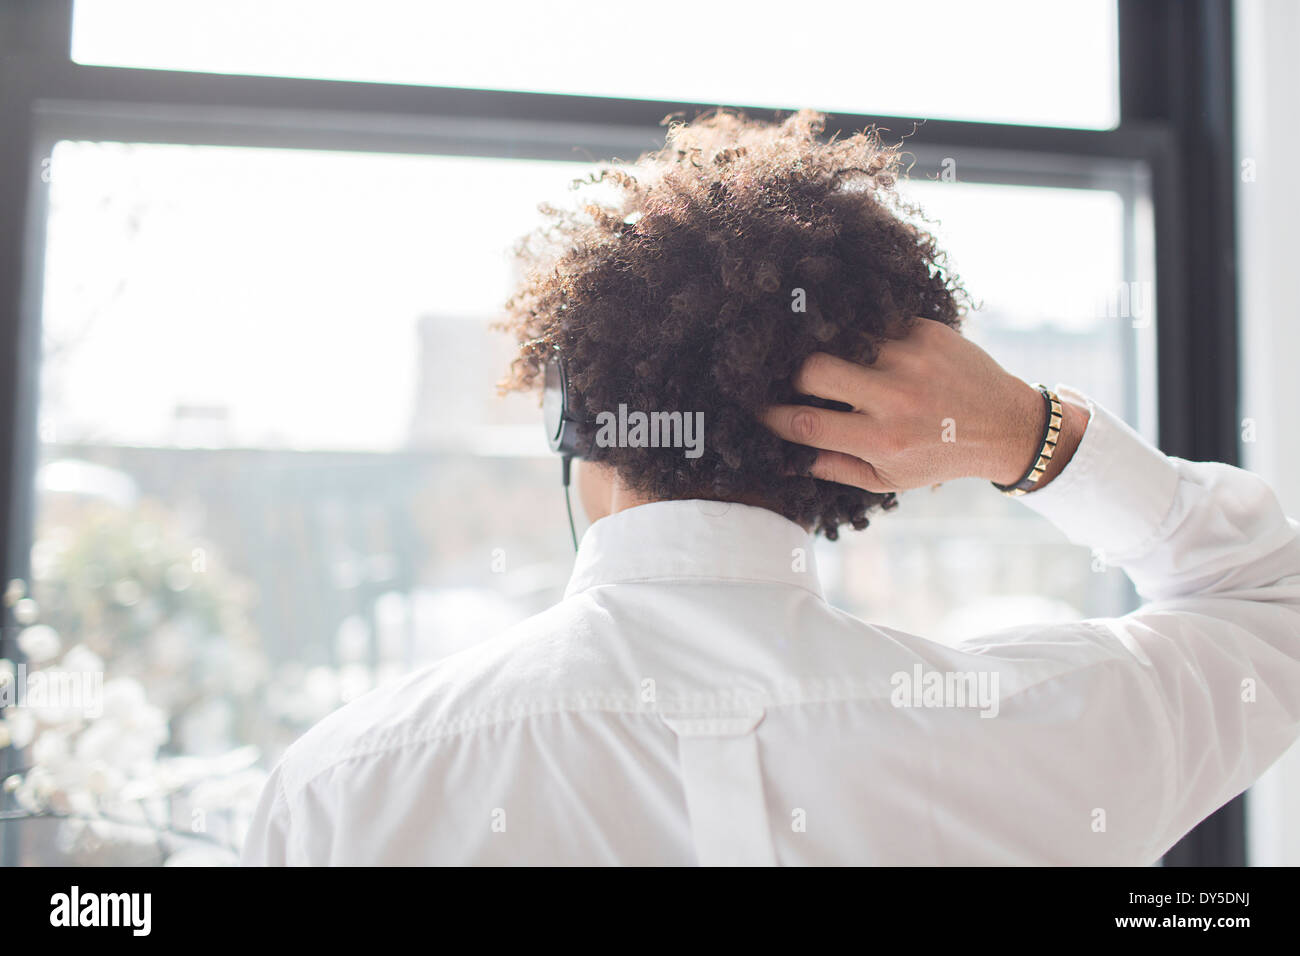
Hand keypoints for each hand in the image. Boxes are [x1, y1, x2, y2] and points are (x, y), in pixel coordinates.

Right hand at [761, 319, 1082, 493]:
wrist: (1006, 425)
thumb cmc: (939, 455)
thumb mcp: (890, 480)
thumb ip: (836, 468)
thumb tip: (787, 457)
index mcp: (882, 440)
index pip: (804, 424)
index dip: (771, 416)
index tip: (760, 409)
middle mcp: (895, 398)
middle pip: (813, 370)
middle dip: (793, 375)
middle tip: (794, 380)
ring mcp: (911, 358)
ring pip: (841, 339)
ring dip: (831, 350)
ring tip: (827, 356)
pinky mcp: (926, 331)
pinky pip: (874, 323)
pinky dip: (863, 334)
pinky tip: (866, 344)